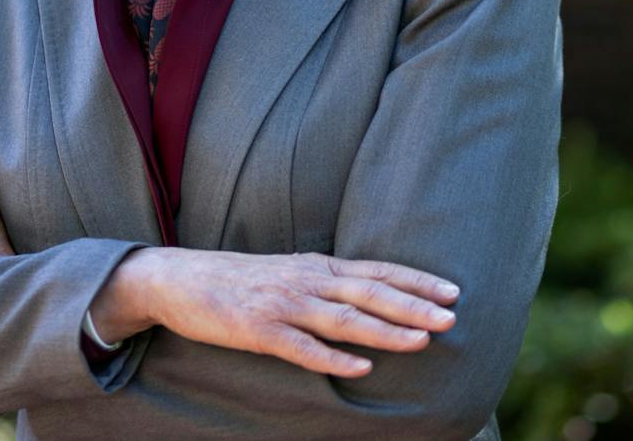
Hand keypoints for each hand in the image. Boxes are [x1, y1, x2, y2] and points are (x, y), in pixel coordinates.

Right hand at [96, 247, 458, 377]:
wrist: (180, 278)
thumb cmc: (238, 278)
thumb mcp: (288, 270)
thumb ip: (325, 281)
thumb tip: (368, 292)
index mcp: (315, 265)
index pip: (376, 270)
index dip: (415, 280)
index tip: (451, 290)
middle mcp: (305, 280)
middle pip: (369, 293)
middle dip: (413, 305)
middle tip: (452, 317)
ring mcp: (283, 305)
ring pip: (343, 319)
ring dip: (385, 330)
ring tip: (421, 340)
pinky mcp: (258, 330)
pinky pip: (301, 348)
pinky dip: (333, 358)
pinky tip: (361, 367)